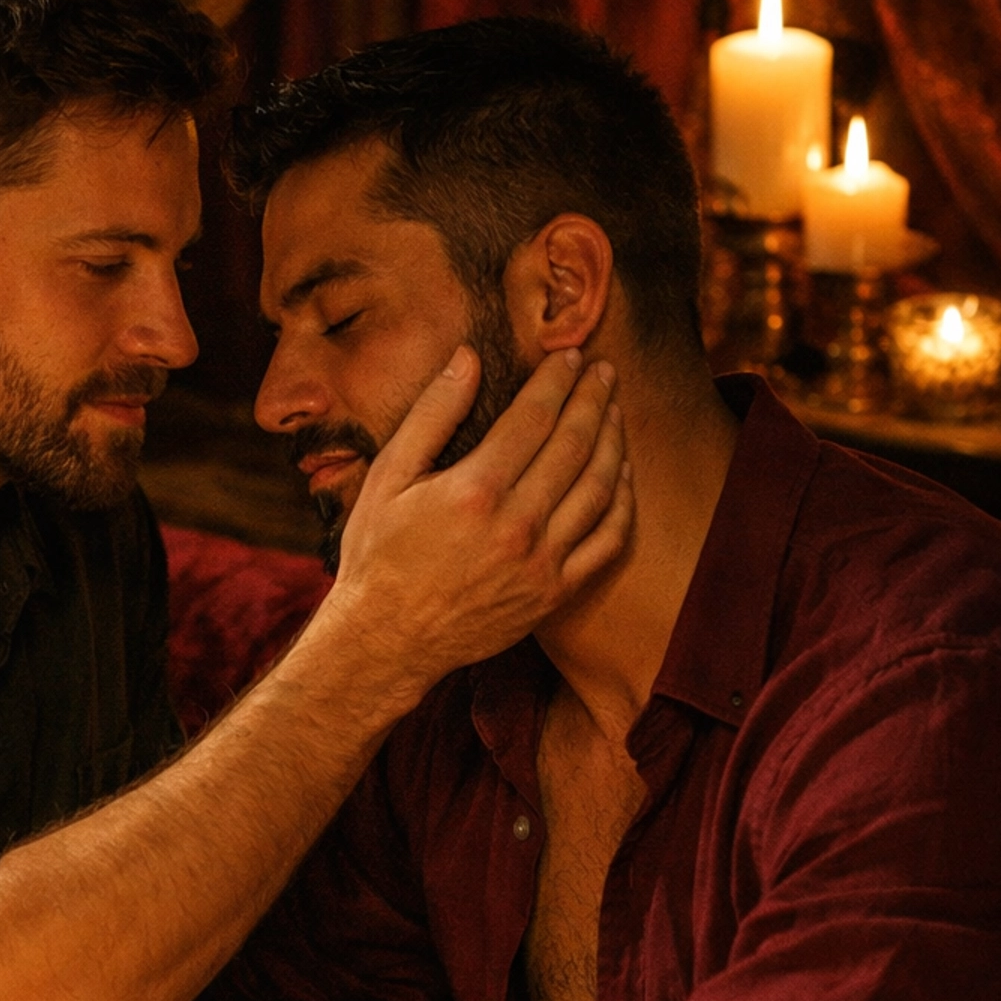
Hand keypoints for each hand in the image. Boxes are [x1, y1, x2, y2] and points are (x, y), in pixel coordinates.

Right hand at [327, 348, 630, 700]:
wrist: (387, 642)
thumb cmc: (378, 557)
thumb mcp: (388, 478)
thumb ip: (432, 414)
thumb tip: (467, 357)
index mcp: (474, 491)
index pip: (535, 417)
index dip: (557, 381)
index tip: (569, 358)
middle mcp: (516, 526)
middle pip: (575, 445)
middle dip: (594, 399)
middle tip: (604, 372)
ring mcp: (540, 563)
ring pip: (599, 488)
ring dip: (614, 442)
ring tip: (616, 412)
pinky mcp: (552, 594)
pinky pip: (607, 542)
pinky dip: (622, 503)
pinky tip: (621, 476)